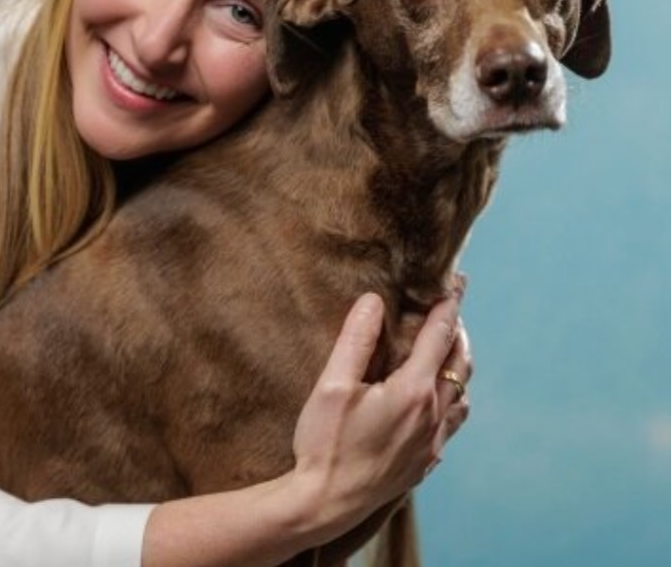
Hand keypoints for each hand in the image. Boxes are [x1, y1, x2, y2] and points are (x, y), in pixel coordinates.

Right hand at [288, 285, 470, 545]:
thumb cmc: (324, 443)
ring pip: (462, 393)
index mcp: (413, 391)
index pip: (439, 336)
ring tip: (446, 346)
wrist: (325, 504)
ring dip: (458, 364)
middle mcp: (432, 416)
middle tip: (450, 308)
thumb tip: (373, 301)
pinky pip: (453, 421)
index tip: (456, 283)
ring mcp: (432, 442)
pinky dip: (453, 396)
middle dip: (456, 331)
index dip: (448, 306)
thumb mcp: (332, 385)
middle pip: (460, 362)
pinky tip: (437, 396)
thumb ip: (355, 340)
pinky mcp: (426, 461)